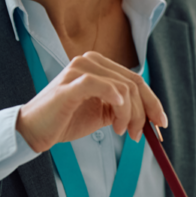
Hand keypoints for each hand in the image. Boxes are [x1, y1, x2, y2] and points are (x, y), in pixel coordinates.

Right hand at [16, 51, 167, 151]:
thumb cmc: (66, 120)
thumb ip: (123, 108)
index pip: (135, 80)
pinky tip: (116, 121)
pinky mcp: (69, 84)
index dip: (152, 102)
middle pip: (133, 84)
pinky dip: (115, 102)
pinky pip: (99, 86)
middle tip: (140, 134)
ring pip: (122, 89)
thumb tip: (152, 118)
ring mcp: (78, 70)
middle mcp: (90, 61)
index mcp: (99, 65)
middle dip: (144, 112)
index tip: (161, 124)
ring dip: (129, 116)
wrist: (34, 130)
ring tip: (120, 132)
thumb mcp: (102, 113)